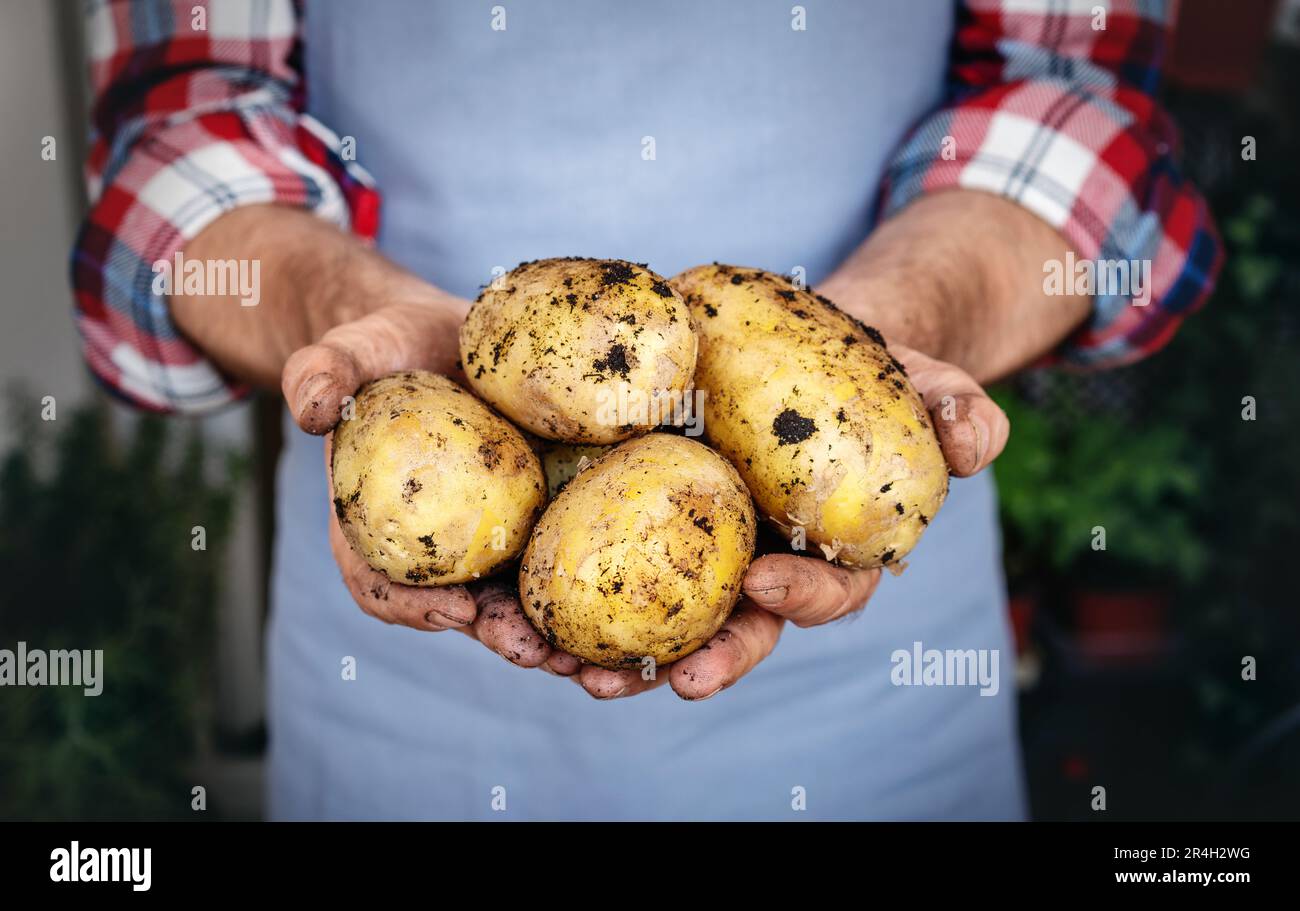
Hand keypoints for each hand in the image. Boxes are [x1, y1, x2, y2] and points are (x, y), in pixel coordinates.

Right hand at [281, 293, 591, 675]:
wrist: (446, 334)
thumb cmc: (387, 347)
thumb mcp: (348, 349)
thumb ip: (322, 371)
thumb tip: (312, 406)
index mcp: (385, 530)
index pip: (386, 583)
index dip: (415, 605)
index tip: (456, 610)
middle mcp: (446, 547)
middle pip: (470, 608)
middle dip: (506, 637)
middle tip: (542, 655)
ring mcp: (504, 535)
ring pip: (530, 596)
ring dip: (563, 632)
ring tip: (602, 656)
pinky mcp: (555, 509)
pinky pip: (579, 547)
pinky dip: (607, 574)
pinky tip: (648, 584)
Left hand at [560, 341, 1009, 699]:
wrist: (801, 344)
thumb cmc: (870, 372)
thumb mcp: (920, 379)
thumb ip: (954, 409)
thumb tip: (975, 444)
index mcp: (830, 550)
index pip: (825, 591)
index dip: (801, 597)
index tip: (765, 582)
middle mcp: (761, 563)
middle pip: (733, 628)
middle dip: (702, 659)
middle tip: (667, 678)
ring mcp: (698, 549)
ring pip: (658, 617)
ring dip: (618, 653)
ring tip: (570, 667)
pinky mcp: (642, 519)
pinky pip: (601, 564)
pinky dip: (566, 591)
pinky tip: (524, 606)